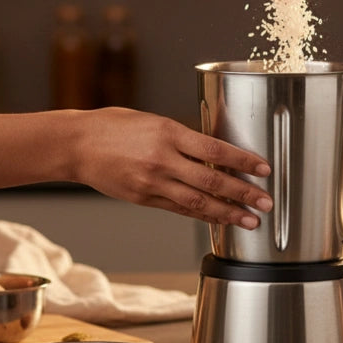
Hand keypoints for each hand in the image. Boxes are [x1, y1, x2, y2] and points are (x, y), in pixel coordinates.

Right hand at [73, 107, 271, 228]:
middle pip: (212, 181)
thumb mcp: (154, 121)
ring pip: (199, 202)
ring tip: (250, 220)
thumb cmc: (114, 125)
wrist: (76, 144)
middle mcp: (163, 160)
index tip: (264, 169)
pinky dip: (203, 215)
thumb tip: (213, 152)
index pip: (216, 150)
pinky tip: (219, 219)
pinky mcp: (144, 199)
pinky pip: (180, 210)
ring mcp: (152, 183)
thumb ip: (182, 137)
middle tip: (267, 202)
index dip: (243, 161)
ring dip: (228, 212)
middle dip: (244, 193)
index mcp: (168, 133)